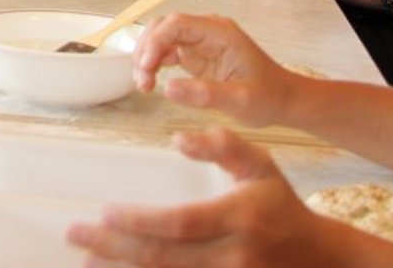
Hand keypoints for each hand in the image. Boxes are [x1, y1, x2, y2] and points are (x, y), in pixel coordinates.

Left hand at [67, 128, 339, 267]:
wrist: (317, 260)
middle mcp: (232, 256)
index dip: (143, 222)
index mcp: (240, 217)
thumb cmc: (280, 205)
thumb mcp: (261, 166)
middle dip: (115, 247)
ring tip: (86, 260)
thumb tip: (179, 137)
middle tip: (76, 234)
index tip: (105, 212)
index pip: (183, 223)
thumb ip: (223, 145)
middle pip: (165, 256)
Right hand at [133, 14, 293, 127]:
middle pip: (163, 27)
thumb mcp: (239, 101)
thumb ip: (205, 94)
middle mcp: (207, 31)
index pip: (176, 24)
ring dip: (146, 57)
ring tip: (144, 85)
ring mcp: (200, 42)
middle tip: (142, 81)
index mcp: (219, 32)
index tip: (146, 68)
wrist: (283, 100)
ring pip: (161, 38)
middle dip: (146, 50)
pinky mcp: (196, 55)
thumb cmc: (267, 98)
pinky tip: (150, 82)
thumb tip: (167, 88)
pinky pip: (166, 51)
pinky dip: (154, 64)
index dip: (154, 42)